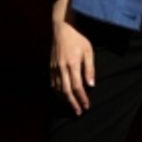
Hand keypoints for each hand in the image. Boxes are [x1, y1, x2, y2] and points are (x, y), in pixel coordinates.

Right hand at [49, 1, 94, 115]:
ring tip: (72, 106)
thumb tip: (91, 85)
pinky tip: (62, 96)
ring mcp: (54, 68)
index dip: (82, 98)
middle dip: (73, 103)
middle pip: (66, 91)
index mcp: (72, 64)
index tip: (86, 106)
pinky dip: (57, 92)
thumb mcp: (88, 51)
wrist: (62, 29)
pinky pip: (53, 83)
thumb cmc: (78, 39)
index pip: (77, 87)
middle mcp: (62, 68)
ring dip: (65, 99)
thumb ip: (89, 69)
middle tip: (78, 112)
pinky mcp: (50, 66)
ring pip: (58, 89)